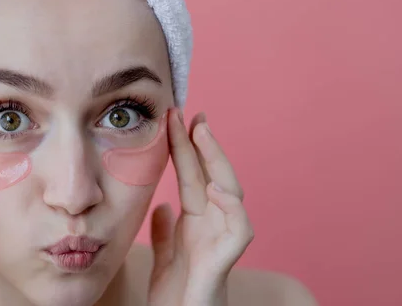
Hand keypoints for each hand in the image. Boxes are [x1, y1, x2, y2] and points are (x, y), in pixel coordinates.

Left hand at [148, 109, 253, 305]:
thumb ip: (164, 230)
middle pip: (211, 176)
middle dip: (202, 144)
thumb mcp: (163, 256)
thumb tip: (162, 205)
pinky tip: (215, 186)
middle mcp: (213, 226)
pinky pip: (239, 229)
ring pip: (230, 192)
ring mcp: (222, 241)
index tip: (176, 119)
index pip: (192, 176)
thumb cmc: (175, 297)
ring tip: (202, 134)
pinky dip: (232, 206)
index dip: (185, 148)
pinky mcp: (225, 260)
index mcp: (197, 223)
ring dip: (218, 162)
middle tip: (192, 114)